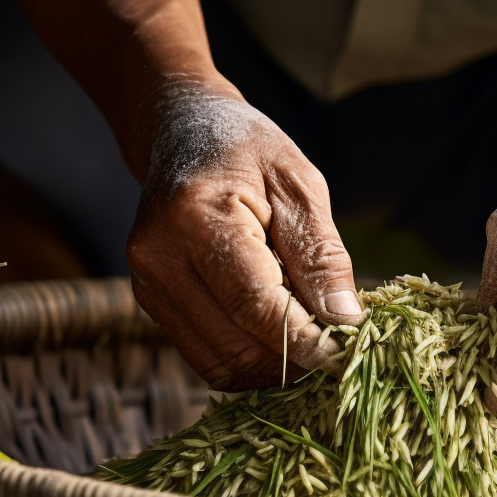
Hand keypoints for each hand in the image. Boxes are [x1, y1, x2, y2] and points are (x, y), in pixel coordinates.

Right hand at [126, 79, 364, 389]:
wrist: (182, 131)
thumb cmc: (248, 150)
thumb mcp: (300, 183)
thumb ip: (321, 253)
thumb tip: (345, 319)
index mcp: (197, 217)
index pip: (254, 303)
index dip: (304, 340)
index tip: (348, 353)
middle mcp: (160, 258)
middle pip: (237, 343)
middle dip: (294, 357)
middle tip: (339, 344)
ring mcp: (148, 284)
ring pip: (222, 362)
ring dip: (273, 365)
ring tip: (311, 335)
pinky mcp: (151, 301)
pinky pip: (208, 356)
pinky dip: (250, 358)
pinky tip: (278, 333)